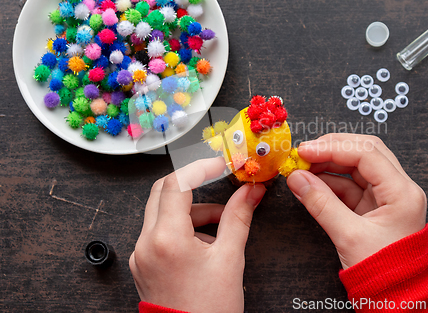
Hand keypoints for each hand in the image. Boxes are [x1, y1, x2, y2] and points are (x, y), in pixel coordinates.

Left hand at [129, 157, 265, 312]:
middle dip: (193, 183)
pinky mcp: (143, 263)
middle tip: (217, 180)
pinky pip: (159, 231)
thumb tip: (250, 192)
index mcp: (166, 239)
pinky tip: (204, 241)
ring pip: (162, 211)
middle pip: (164, 191)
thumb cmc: (208, 310)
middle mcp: (146, 243)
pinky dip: (181, 226)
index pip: (178, 183)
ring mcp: (141, 254)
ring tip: (220, 223)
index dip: (201, 167)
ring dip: (191, 208)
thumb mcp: (229, 259)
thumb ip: (238, 218)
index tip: (220, 164)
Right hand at [287, 134, 425, 268]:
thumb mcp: (349, 236)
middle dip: (331, 149)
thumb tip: (297, 179)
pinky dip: (329, 181)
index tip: (304, 150)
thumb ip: (321, 204)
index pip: (367, 153)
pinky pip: (350, 185)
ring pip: (356, 167)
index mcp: (402, 192)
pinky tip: (310, 183)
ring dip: (328, 164)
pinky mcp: (374, 206)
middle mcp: (398, 188)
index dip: (332, 147)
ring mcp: (386, 196)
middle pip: (364, 152)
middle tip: (303, 153)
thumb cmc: (385, 272)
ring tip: (301, 168)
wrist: (397, 298)